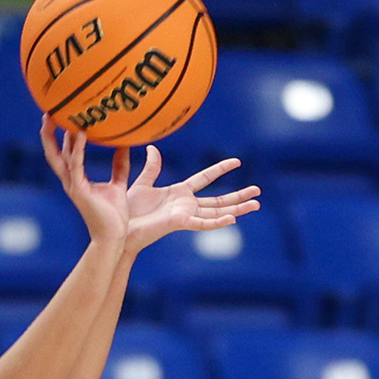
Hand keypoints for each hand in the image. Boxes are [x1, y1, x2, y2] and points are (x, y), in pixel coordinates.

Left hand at [41, 123, 260, 253]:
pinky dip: (218, 222)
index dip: (220, 169)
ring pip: (217, 212)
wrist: (119, 230)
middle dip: (239, 195)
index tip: (237, 161)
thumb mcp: (141, 183)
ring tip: (256, 205)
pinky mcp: (180, 224)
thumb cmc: (128, 211)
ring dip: (237, 209)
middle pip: (219, 199)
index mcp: (179, 194)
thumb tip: (153, 148)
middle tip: (259, 191)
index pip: (205, 179)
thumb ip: (151, 167)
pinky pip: (203, 223)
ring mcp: (185, 215)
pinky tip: (233, 219)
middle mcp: (186, 205)